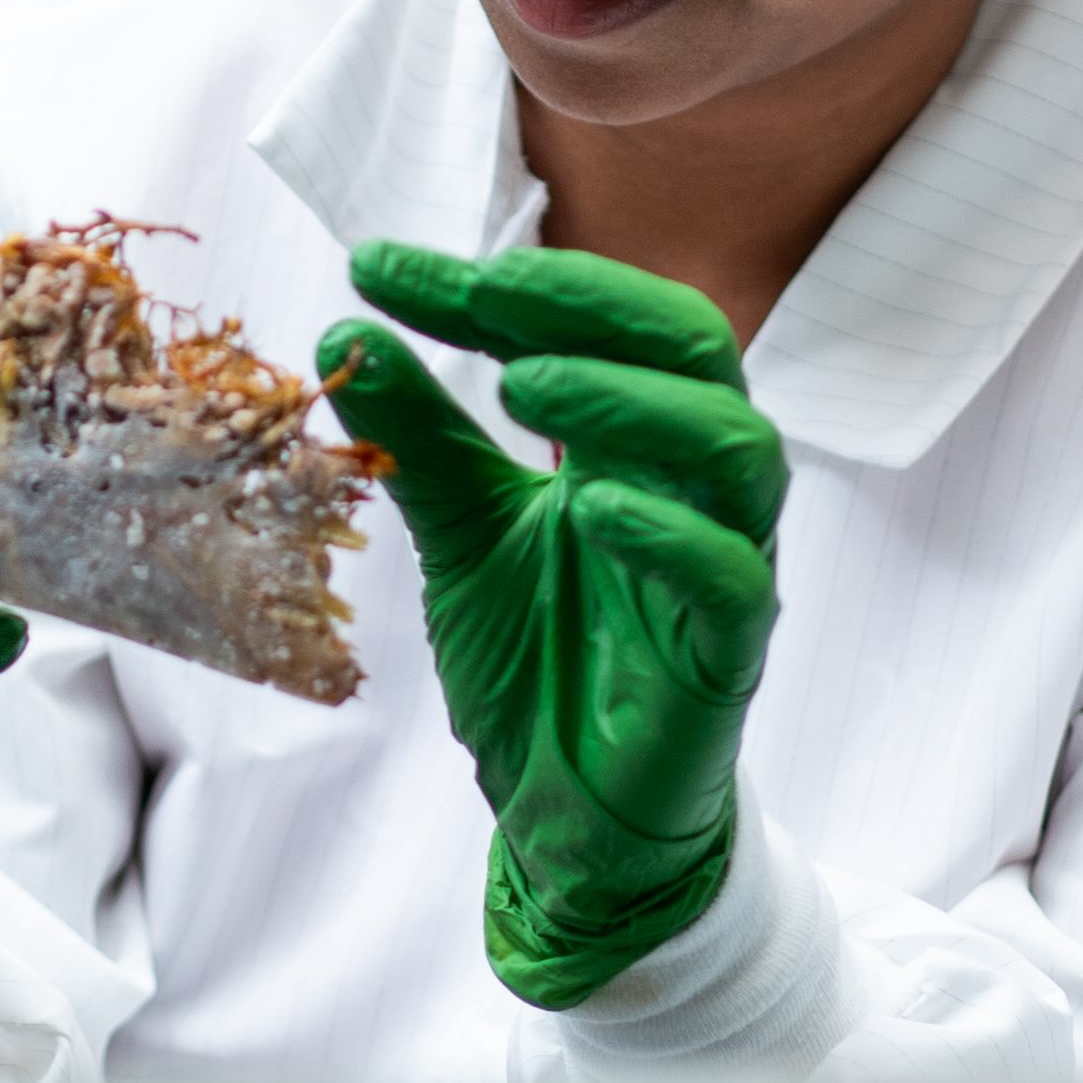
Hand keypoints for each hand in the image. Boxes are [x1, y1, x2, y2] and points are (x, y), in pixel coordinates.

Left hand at [316, 239, 783, 1009]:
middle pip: (692, 350)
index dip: (496, 285)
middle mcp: (694, 487)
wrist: (568, 818)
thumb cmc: (542, 663)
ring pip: (738, 448)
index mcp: (638, 442)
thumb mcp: (460, 534)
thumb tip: (345, 331)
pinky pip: (732, 577)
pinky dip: (669, 530)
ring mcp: (724, 567)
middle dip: (586, 304)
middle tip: (480, 292)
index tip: (377, 265)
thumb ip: (421, 439)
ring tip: (525, 383)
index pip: (599, 323)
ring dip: (630, 401)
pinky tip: (589, 504)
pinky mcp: (727, 657)